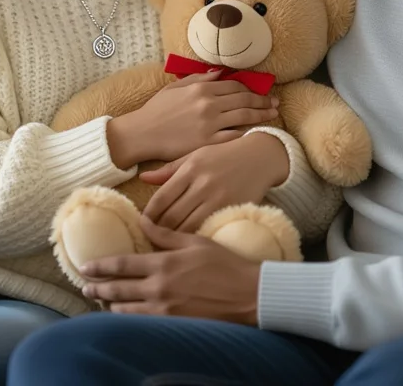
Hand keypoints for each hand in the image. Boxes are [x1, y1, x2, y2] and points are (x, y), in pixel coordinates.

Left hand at [80, 215, 262, 323]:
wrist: (248, 295)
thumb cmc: (225, 264)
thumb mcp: (195, 242)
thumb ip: (165, 234)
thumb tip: (143, 221)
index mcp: (163, 263)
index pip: (121, 265)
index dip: (99, 266)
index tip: (84, 267)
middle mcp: (159, 288)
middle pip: (117, 289)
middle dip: (97, 288)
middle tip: (83, 288)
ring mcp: (164, 310)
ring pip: (126, 310)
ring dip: (110, 305)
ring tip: (101, 301)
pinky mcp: (172, 325)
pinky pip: (141, 323)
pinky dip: (128, 319)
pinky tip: (123, 316)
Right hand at [107, 71, 278, 165]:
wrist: (142, 134)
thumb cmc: (156, 110)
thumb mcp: (174, 87)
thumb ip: (198, 78)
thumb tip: (220, 72)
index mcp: (201, 89)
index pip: (234, 86)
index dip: (251, 88)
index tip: (261, 91)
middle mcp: (208, 104)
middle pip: (244, 100)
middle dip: (262, 100)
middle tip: (275, 102)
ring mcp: (209, 124)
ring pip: (244, 117)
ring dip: (261, 115)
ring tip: (272, 114)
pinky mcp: (207, 143)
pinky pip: (233, 137)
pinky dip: (246, 134)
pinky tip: (256, 132)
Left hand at [140, 134, 289, 231]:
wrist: (260, 157)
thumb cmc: (223, 156)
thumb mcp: (195, 156)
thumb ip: (169, 170)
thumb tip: (142, 179)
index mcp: (190, 169)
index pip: (161, 198)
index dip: (148, 216)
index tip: (142, 225)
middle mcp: (202, 184)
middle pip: (172, 217)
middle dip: (157, 232)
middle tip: (150, 240)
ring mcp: (218, 199)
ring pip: (188, 227)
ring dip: (174, 240)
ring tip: (165, 246)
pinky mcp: (231, 210)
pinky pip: (207, 230)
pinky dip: (194, 239)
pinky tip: (187, 245)